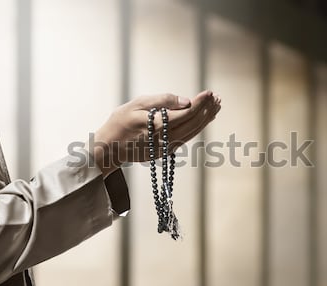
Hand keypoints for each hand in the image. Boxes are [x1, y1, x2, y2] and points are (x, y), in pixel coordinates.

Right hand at [90, 90, 220, 176]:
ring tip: (215, 107)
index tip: (209, 92)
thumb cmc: (120, 122)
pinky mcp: (165, 151)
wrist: (109, 148)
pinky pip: (186, 137)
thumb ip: (162, 100)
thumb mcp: (136, 104)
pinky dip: (197, 127)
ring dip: (205, 119)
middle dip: (207, 110)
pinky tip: (203, 119)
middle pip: (194, 124)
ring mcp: (166, 147)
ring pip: (192, 132)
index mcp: (158, 125)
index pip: (187, 113)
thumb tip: (186, 101)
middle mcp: (165, 139)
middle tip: (217, 99)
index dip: (201, 103)